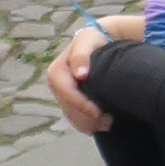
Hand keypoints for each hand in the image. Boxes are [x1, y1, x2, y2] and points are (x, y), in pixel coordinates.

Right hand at [46, 15, 147, 134]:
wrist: (95, 43)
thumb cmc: (91, 41)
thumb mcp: (87, 41)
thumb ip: (81, 56)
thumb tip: (80, 74)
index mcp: (56, 73)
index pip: (67, 94)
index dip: (82, 105)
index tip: (98, 112)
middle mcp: (56, 86)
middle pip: (69, 109)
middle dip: (88, 117)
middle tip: (109, 122)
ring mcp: (62, 94)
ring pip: (72, 116)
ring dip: (89, 124)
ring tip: (108, 123)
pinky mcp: (69, 100)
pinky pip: (75, 117)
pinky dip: (87, 124)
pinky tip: (101, 125)